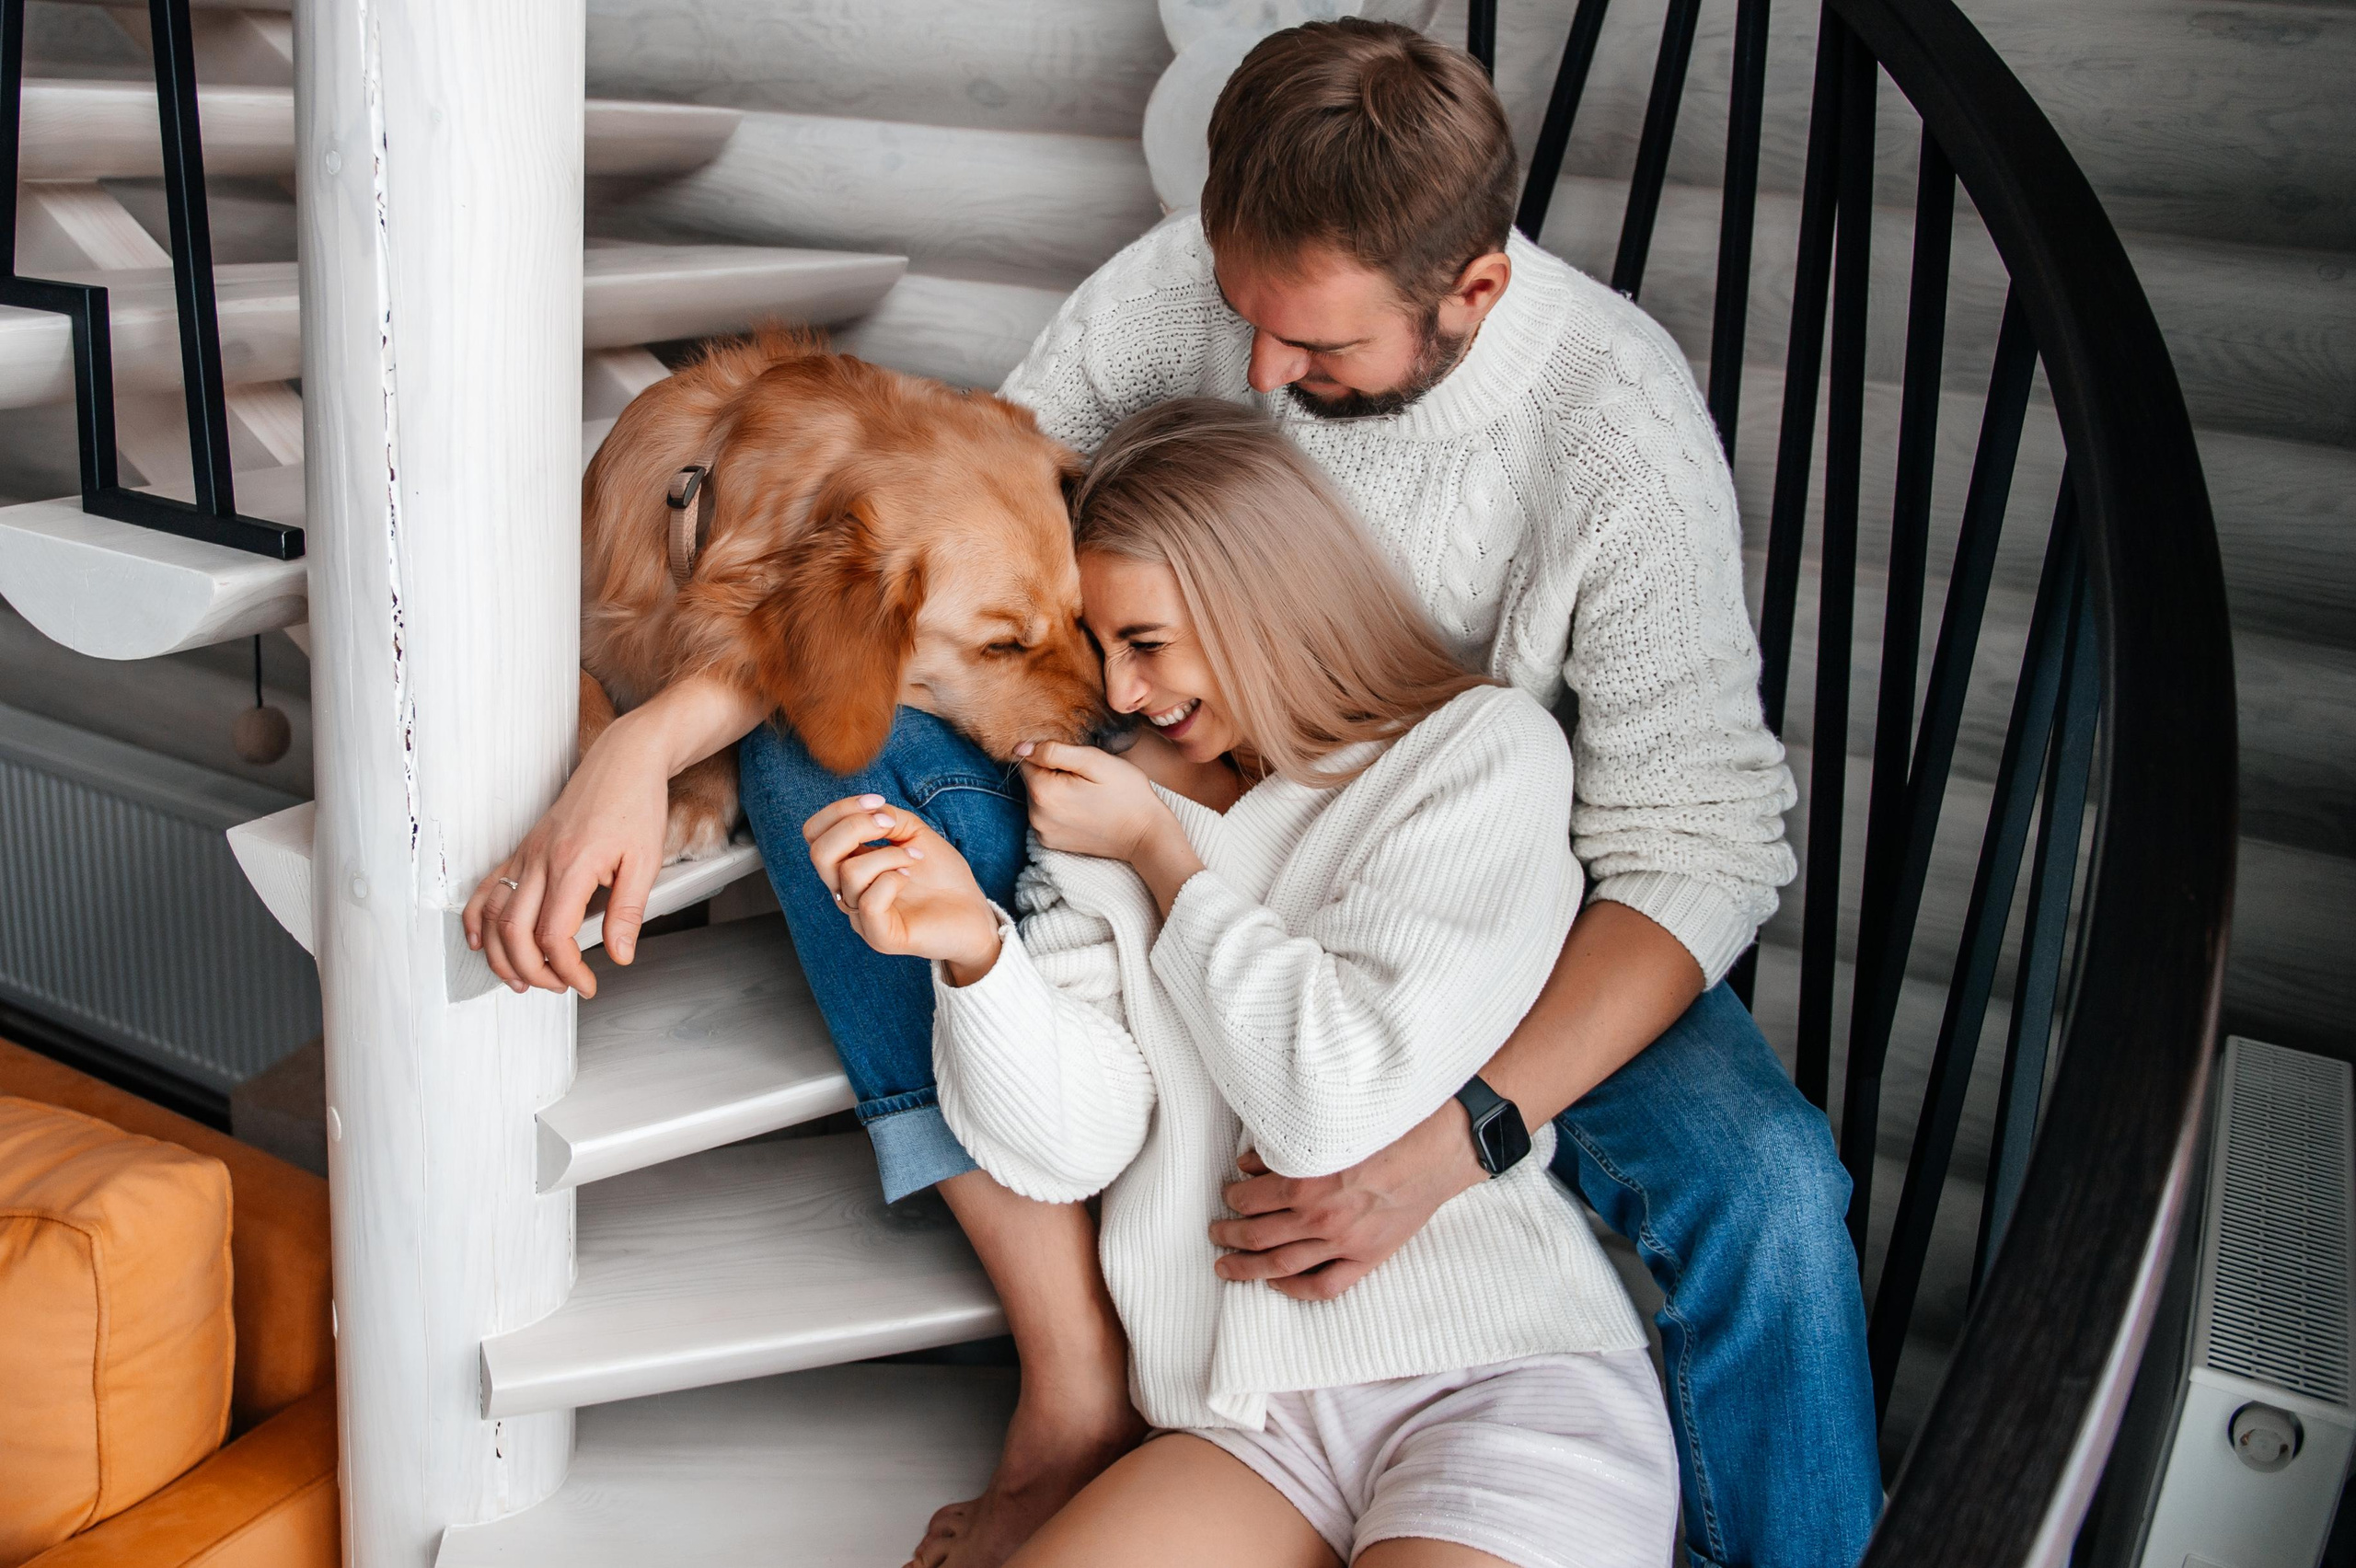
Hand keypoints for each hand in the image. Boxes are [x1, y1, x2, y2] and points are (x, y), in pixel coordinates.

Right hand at [462, 716, 669, 996]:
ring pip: (494, 914)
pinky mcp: (523, 849)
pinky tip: (481, 941)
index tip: (585, 984)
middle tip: (559, 986)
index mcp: (572, 865)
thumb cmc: (636, 804)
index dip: (566, 969)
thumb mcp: (645, 862)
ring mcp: (527, 854)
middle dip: (532, 970)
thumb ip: (628, 912)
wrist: (624, 761)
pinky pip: (488, 888)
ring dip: (501, 954)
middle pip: (515, 931)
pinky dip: (478, 918)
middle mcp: (540, 860)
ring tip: (522, 979)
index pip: (553, 934)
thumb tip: (619, 955)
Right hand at [804, 796, 1001, 980]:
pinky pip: (869, 903)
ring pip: (849, 873)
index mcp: (849, 865)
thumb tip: (869, 812)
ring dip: (888, 855)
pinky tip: (910, 877)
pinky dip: (892, 880)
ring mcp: (861, 917)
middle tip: (892, 825)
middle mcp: (847, 892)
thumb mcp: (914, 833)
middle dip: (854, 826)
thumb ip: (886, 817)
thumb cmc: (942, 875)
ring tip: (915, 857)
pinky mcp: (880, 937)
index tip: (878, 802)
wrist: (974, 914)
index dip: (839, 811)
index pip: (815, 834)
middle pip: (818, 853)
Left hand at [1018, 740, 1174, 862]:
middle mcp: (1036, 816)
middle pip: (1031, 779)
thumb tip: (1020, 748)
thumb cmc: (1126, 793)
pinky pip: (1044, 815)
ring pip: (1037, 797)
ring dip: (1054, 789)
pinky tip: (1082, 808)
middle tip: (1085, 776)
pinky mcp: (1050, 842)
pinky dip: (1057, 808)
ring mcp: (1042, 832)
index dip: (1050, 753)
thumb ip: (1054, 751)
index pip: (1027, 758)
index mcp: (1044, 792)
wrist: (1145, 835)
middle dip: (1052, 772)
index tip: (1075, 759)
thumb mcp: (1094, 761)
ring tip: (1085, 792)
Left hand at [1208, 1101, 1487, 1300]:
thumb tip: (1247, 1165)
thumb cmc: (1387, 1130)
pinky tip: (1277, 1283)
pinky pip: (1324, 1286)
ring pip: (1282, 1266)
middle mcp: (1320, 1219)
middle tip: (1215, 1233)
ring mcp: (1344, 1244)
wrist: (1440, 1148)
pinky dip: (1295, 1289)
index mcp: (1306, 1184)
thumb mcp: (1327, 1131)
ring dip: (1248, 1267)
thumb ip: (1284, 1151)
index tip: (1228, 1194)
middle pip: (1258, 1237)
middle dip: (1229, 1236)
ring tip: (1227, 1266)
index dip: (1232, 1198)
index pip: (1251, 1200)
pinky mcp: (1369, 1257)